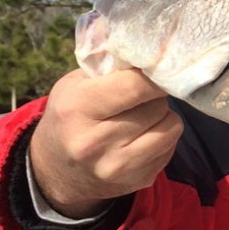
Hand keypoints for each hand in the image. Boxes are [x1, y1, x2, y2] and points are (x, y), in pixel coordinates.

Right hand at [30, 68, 182, 217]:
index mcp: (78, 109)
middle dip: (154, 96)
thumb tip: (149, 48)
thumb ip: (108, 66)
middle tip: (141, 96)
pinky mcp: (139, 180)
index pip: (135, 86)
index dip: (152, 74)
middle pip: (156, 105)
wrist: (56, 172)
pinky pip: (172, 146)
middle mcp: (96, 142)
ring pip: (172, 126)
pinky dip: (163, 136)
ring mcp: (118, 166)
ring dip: (163, 116)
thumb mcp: (74, 84)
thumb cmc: (70, 116)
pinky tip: (143, 135)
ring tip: (143, 114)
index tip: (156, 68)